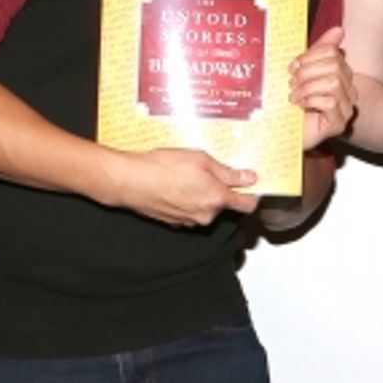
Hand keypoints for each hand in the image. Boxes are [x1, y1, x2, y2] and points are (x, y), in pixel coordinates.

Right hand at [103, 147, 259, 226]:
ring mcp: (190, 221)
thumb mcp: (201, 160)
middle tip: (207, 170)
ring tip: (186, 175)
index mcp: (217, 199)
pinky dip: (187, 200)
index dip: (252, 194)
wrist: (130, 180)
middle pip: (224, 205)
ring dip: (202, 194)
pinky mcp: (176, 222)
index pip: (248, 204)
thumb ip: (228, 172)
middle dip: (220, 190)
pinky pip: (189, 211)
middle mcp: (207, 215)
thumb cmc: (162, 167)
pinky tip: (175, 185)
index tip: (250, 185)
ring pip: (206, 208)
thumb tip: (249, 178)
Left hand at [291, 26, 355, 148]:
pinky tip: (301, 106)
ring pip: (334, 82)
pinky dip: (311, 100)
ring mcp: (345, 108)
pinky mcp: (338, 124)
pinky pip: (330, 101)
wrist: (281, 133)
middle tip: (292, 82)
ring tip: (294, 95)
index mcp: (340, 76)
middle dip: (308, 71)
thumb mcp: (302, 73)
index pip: (333, 53)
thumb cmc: (292, 105)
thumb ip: (318, 51)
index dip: (311, 56)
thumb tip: (338, 30)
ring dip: (308, 87)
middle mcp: (347, 91)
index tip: (294, 67)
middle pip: (335, 66)